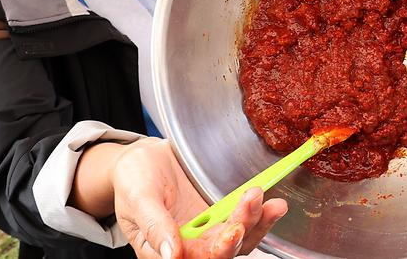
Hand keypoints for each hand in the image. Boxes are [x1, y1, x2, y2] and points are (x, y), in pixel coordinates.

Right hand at [112, 139, 286, 257]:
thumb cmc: (132, 180)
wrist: (143, 158)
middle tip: (252, 202)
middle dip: (241, 228)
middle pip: (223, 250)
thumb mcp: (137, 199)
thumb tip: (171, 255)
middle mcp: (190, 246)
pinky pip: (243, 217)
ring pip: (239, 237)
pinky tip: (274, 203)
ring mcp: (208, 229)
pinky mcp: (220, 212)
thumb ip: (154, 226)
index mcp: (164, 251)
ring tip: (271, 203)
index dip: (217, 251)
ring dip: (256, 222)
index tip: (231, 231)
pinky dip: (260, 212)